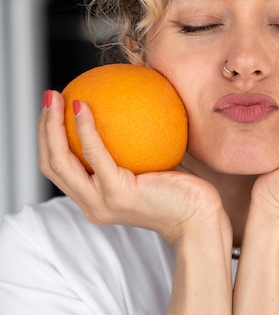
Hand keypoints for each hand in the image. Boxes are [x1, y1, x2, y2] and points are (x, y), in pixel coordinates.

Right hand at [38, 90, 229, 246]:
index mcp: (95, 200)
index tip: (53, 109)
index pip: (59, 170)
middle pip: (51, 165)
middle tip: (48, 97)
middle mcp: (91, 204)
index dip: (48, 140)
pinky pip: (96, 155)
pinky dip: (85, 129)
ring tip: (56, 97)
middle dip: (43, 129)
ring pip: (61, 162)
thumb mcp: (151, 166)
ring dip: (52, 126)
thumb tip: (130, 109)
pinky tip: (83, 106)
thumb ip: (134, 148)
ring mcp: (101, 202)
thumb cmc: (181, 190)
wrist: (198, 217)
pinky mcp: (117, 194)